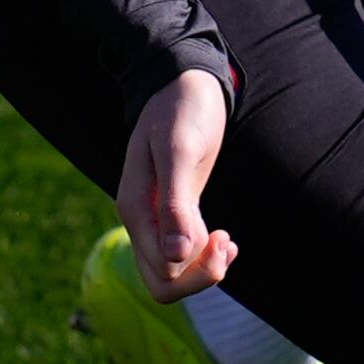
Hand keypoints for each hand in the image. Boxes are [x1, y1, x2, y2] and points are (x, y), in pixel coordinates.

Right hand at [118, 69, 237, 298]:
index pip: (161, 274)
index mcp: (135, 210)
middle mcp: (141, 220)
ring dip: (204, 267)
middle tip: (225, 243)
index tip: (220, 235)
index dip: (196, 270)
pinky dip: (205, 254)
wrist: (182, 81)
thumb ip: (175, 205)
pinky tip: (224, 237)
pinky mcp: (172, 211)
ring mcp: (154, 217)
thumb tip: (174, 257)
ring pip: (173, 271)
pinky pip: (182, 253)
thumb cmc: (181, 109)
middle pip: (163, 283)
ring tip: (227, 239)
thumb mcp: (180, 152)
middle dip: (199, 277)